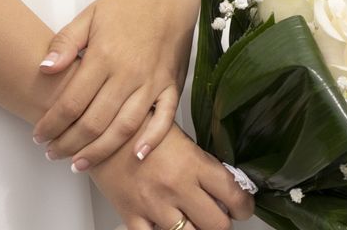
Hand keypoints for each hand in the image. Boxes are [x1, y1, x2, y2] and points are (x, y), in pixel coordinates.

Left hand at [32, 0, 199, 169]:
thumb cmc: (126, 3)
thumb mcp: (89, 15)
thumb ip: (65, 43)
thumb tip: (43, 70)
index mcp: (104, 56)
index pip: (71, 103)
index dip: (51, 124)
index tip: (38, 136)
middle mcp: (128, 74)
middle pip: (94, 123)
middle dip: (69, 144)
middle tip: (53, 154)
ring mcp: (153, 81)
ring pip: (125, 128)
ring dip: (100, 151)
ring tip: (80, 163)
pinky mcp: (172, 84)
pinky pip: (164, 118)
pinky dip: (152, 139)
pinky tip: (137, 156)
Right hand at [90, 120, 254, 229]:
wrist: (101, 128)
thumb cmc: (140, 125)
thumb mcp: (180, 136)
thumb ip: (201, 161)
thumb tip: (222, 181)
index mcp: (192, 163)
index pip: (233, 194)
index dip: (245, 206)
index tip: (244, 207)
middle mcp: (177, 187)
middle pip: (217, 225)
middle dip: (223, 224)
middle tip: (222, 217)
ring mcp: (155, 205)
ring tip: (196, 223)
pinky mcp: (132, 215)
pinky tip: (168, 228)